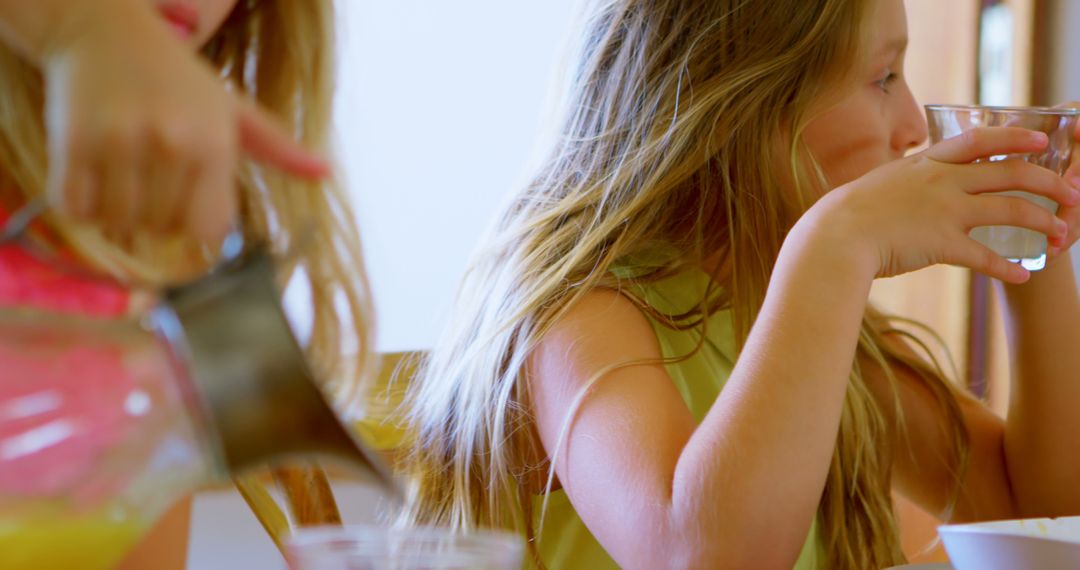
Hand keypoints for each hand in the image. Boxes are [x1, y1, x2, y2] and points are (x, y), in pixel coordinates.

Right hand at [40, 3, 327, 244]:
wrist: (104, 30)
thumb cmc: (177, 78)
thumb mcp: (234, 108)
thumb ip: (279, 147)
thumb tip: (326, 173)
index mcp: (216, 144)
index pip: (210, 230)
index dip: (195, 226)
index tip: (186, 206)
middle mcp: (173, 145)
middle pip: (163, 230)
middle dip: (155, 219)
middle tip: (149, 183)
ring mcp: (121, 144)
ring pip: (119, 224)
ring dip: (116, 215)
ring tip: (121, 178)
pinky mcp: (74, 143)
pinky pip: (74, 209)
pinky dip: (79, 205)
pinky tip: (90, 177)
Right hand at [806, 127, 1078, 283]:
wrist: (834, 236)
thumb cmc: (847, 213)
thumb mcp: (881, 183)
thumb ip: (907, 180)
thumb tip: (912, 180)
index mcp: (926, 162)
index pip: (980, 140)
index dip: (1014, 137)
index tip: (1039, 140)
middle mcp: (942, 181)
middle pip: (1009, 174)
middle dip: (1047, 182)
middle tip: (1070, 192)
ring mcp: (944, 212)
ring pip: (1009, 210)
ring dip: (1041, 221)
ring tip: (1060, 232)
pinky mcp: (942, 244)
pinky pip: (986, 256)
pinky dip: (1008, 267)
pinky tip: (1025, 275)